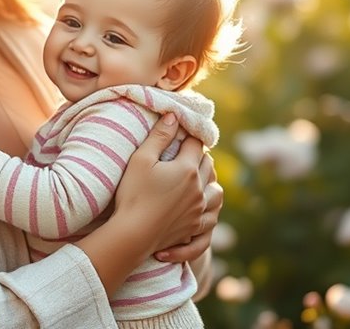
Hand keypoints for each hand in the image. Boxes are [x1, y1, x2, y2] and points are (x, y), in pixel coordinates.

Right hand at [112, 113, 218, 260]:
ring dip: (211, 183)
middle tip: (187, 152)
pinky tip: (203, 210)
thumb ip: (159, 136)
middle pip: (208, 165)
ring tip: (200, 180)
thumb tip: (174, 116)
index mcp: (188, 169)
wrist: (132, 234)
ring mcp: (199, 210)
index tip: (182, 132)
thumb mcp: (141, 159)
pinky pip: (212, 219)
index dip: (190, 136)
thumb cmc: (133, 194)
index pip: (196, 144)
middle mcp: (199, 189)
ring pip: (217, 193)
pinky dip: (211, 212)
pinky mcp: (194, 228)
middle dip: (200, 156)